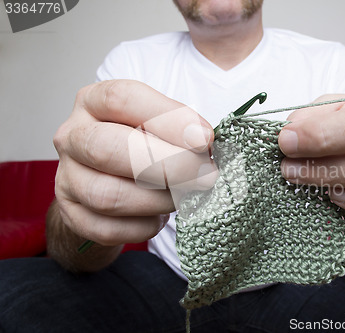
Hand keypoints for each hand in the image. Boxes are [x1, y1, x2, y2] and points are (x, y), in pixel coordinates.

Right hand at [53, 80, 216, 245]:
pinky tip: (161, 216)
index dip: (169, 119)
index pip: (122, 99)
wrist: (113, 180)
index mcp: (93, 102)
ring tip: (187, 196)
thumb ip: (180, 127)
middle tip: (206, 175)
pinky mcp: (72, 215)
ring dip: (160, 200)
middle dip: (168, 165)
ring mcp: (67, 178)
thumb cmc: (142, 144)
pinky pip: (108, 229)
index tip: (204, 139)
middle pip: (109, 149)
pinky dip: (144, 226)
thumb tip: (204, 143)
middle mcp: (73, 137)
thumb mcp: (159, 122)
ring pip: (108, 196)